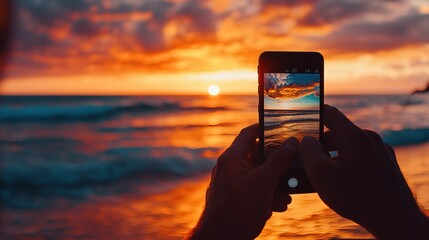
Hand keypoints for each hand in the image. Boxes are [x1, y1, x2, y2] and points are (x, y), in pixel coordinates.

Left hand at [188, 124, 297, 239]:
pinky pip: (255, 191)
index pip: (249, 134)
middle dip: (277, 164)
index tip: (282, 125)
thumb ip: (279, 160)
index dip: (266, 127)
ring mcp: (233, 185)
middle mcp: (230, 169)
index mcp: (232, 158)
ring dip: (275, 184)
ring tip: (286, 194)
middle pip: (258, 156)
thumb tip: (292, 142)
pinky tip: (277, 206)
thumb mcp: (264, 182)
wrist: (220, 239)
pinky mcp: (236, 200)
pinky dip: (267, 196)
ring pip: (259, 176)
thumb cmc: (237, 209)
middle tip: (293, 165)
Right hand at [299, 105, 427, 238]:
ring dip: (334, 157)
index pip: (330, 113)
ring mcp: (380, 152)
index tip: (302, 118)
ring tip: (324, 176)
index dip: (313, 114)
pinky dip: (348, 165)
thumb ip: (307, 152)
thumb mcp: (321, 174)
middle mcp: (369, 139)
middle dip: (320, 145)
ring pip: (349, 147)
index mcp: (353, 136)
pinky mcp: (386, 165)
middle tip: (307, 160)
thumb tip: (305, 141)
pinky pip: (361, 158)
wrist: (395, 220)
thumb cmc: (356, 197)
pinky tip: (343, 183)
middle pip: (337, 134)